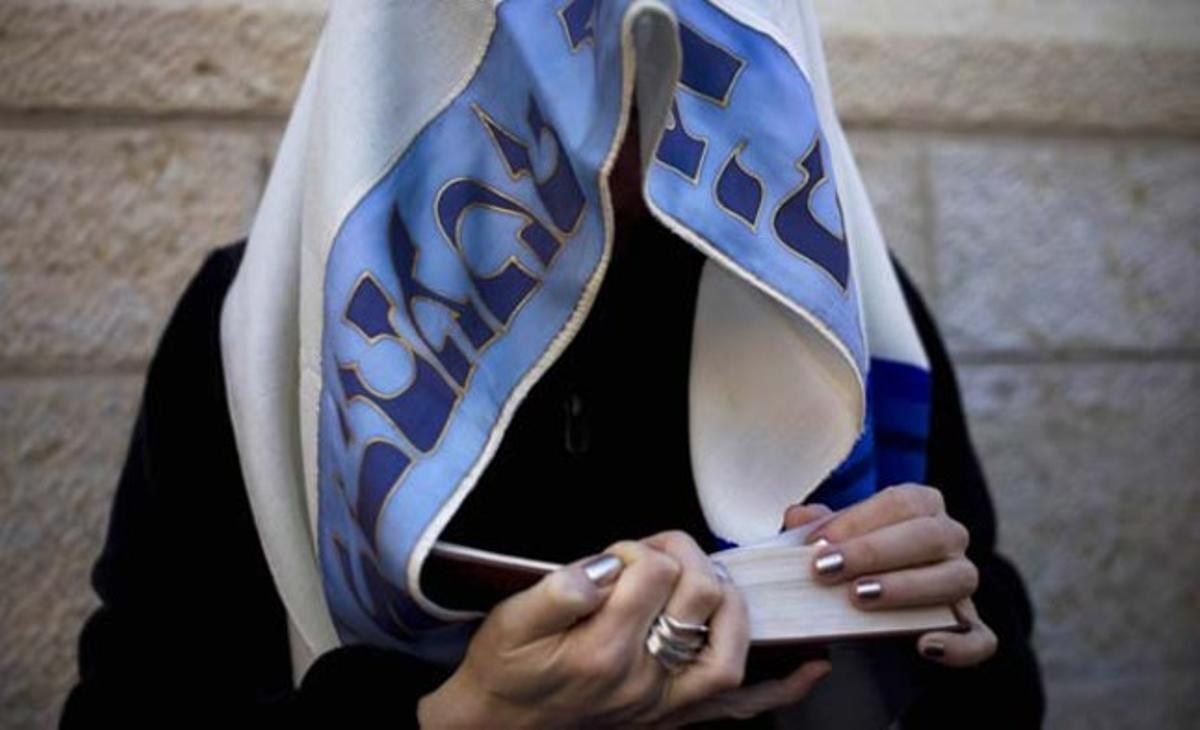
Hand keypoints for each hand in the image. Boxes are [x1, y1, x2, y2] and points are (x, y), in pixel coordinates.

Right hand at [418, 532, 829, 727]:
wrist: (501, 726)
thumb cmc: (506, 669)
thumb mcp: (510, 621)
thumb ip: (557, 590)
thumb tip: (605, 567)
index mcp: (600, 651)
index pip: (654, 573)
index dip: (639, 549)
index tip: (615, 557)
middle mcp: (642, 681)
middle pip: (700, 597)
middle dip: (683, 558)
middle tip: (653, 558)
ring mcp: (665, 704)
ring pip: (730, 650)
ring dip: (730, 603)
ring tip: (705, 581)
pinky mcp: (676, 717)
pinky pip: (739, 707)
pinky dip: (779, 689)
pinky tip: (809, 667)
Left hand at [783, 484, 996, 666]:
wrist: (869, 598)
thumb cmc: (850, 558)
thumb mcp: (830, 537)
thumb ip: (814, 526)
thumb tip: (799, 516)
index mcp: (922, 506)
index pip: (902, 501)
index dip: (859, 520)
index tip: (817, 543)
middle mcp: (950, 538)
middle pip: (931, 535)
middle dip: (874, 552)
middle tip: (826, 569)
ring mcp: (962, 581)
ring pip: (957, 578)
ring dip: (906, 588)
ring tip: (859, 598)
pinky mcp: (969, 626)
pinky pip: (981, 638)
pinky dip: (959, 645)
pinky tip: (924, 645)